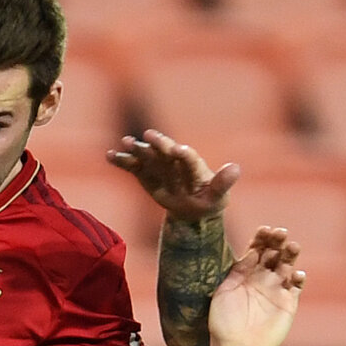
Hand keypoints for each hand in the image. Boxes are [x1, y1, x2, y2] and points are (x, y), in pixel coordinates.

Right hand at [108, 130, 238, 220]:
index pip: (188, 157)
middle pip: (165, 150)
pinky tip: (110, 156)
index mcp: (193, 165)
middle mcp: (174, 160)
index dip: (183, 154)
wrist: (192, 209)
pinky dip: (121, 161)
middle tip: (149, 137)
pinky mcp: (145, 173)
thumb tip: (236, 168)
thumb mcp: (218, 196)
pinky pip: (132, 166)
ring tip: (126, 143)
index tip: (177, 150)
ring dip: (136, 149)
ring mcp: (158, 165)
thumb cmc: (209, 201)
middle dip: (158, 143)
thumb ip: (223, 183)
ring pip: (147, 155)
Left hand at [204, 226, 303, 345]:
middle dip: (278, 242)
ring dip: (291, 255)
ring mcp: (276, 291)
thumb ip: (238, 271)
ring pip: (287, 266)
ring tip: (293, 247)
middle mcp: (262, 279)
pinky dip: (299, 280)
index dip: (262, 238)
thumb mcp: (224, 291)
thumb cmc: (223, 322)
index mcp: (245, 273)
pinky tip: (297, 275)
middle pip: (274, 253)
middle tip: (280, 233)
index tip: (264, 230)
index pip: (257, 249)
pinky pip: (296, 288)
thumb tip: (252, 251)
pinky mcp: (288, 305)